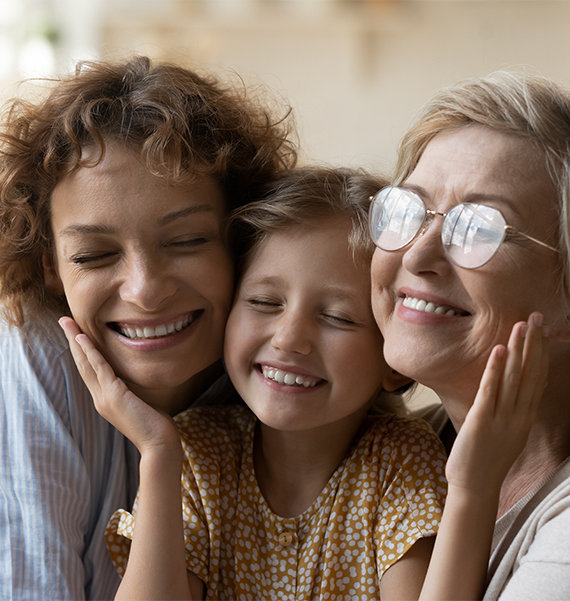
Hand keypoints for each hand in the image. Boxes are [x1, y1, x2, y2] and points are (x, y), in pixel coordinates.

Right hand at [59, 316, 180, 457]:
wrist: (158, 444)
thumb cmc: (155, 425)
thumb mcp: (141, 401)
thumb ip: (133, 388)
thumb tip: (137, 375)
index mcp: (105, 399)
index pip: (89, 369)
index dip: (81, 350)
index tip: (75, 331)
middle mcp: (100, 398)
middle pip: (82, 363)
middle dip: (72, 339)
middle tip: (63, 319)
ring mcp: (104, 398)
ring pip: (86, 363)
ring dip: (76, 340)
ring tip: (67, 322)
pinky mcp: (114, 396)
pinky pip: (100, 368)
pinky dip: (90, 352)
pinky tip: (82, 338)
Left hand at [445, 312, 548, 494]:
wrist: (474, 486)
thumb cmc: (486, 456)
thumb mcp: (507, 429)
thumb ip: (512, 407)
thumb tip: (514, 386)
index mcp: (525, 416)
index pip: (538, 378)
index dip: (541, 353)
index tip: (543, 331)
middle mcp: (519, 415)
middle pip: (530, 374)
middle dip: (534, 344)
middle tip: (536, 317)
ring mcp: (503, 418)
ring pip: (514, 379)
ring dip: (518, 350)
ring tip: (521, 325)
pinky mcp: (482, 421)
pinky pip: (491, 391)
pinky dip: (496, 369)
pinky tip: (500, 350)